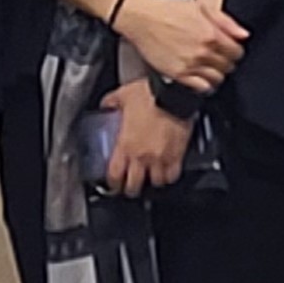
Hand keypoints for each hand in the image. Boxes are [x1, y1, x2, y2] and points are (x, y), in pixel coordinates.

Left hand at [99, 80, 190, 196]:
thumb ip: (111, 103)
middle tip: (129, 187)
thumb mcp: (122, 95)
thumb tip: (105, 105)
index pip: (115, 174)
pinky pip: (173, 175)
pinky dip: (169, 176)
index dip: (112, 183)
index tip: (113, 184)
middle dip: (130, 189)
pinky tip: (166, 173)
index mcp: (126, 144)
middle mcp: (142, 156)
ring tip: (149, 179)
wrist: (173, 93)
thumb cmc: (149, 95)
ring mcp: (161, 158)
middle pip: (134, 185)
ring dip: (151, 182)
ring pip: (155, 183)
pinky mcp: (177, 155)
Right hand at [115, 0, 246, 90]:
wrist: (142, 19)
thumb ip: (226, 22)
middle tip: (216, 56)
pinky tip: (199, 76)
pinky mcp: (178, 74)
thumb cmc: (169, 11)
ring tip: (207, 66)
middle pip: (228, 67)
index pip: (237, 53)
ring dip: (216, 73)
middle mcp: (203, 52)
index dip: (234, 51)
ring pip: (217, 79)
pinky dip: (204, 85)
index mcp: (211, 34)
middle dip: (225, 62)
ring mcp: (191, 65)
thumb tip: (243, 35)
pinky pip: (201, 88)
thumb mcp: (201, 7)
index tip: (228, 49)